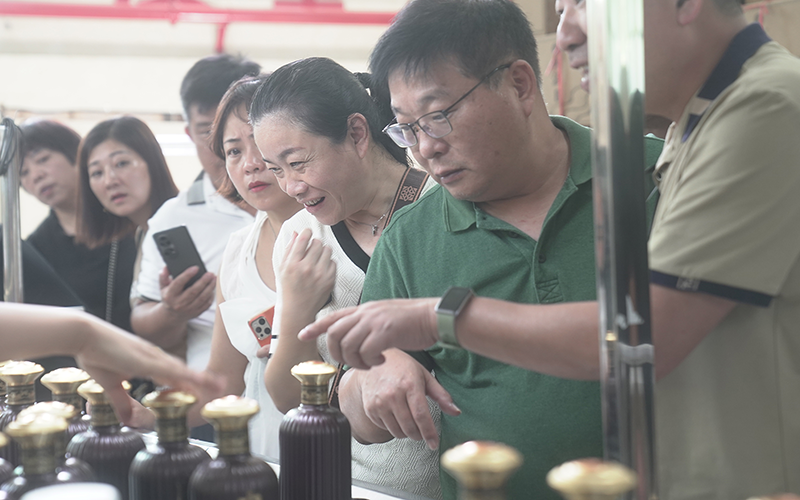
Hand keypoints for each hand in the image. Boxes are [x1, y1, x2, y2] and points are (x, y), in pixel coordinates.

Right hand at [74, 315, 224, 422]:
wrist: (84, 335)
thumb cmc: (96, 355)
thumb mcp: (110, 385)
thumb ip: (121, 402)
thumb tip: (127, 420)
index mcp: (149, 363)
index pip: (174, 376)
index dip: (189, 384)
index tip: (204, 391)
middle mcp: (155, 358)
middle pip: (184, 372)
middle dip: (202, 381)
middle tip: (221, 388)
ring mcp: (152, 357)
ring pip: (182, 370)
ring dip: (200, 378)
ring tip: (218, 385)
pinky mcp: (145, 359)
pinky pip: (169, 369)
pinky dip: (184, 375)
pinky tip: (197, 380)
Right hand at [159, 266, 215, 320]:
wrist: (172, 316)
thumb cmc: (169, 297)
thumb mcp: (163, 287)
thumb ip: (163, 277)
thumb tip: (166, 267)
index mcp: (169, 295)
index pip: (178, 283)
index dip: (187, 275)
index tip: (196, 268)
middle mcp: (179, 303)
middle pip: (193, 291)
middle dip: (203, 281)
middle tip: (210, 273)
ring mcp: (188, 309)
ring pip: (202, 298)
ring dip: (210, 287)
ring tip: (214, 278)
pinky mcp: (196, 313)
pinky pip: (206, 304)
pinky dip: (211, 295)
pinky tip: (213, 287)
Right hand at [278, 229, 335, 315]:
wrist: (297, 310)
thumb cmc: (288, 288)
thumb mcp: (282, 268)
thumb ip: (289, 249)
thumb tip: (296, 232)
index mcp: (292, 265)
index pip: (303, 239)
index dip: (306, 232)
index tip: (307, 232)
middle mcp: (307, 269)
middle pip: (317, 242)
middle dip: (314, 244)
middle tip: (310, 250)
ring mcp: (320, 275)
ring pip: (327, 250)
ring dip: (322, 251)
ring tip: (316, 259)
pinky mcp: (330, 280)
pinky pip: (333, 262)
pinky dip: (328, 263)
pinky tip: (320, 270)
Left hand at [298, 298, 439, 368]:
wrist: (435, 317)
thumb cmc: (413, 321)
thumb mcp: (385, 317)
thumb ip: (369, 324)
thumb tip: (357, 336)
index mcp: (365, 308)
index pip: (333, 316)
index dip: (315, 326)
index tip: (302, 335)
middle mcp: (366, 312)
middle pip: (335, 333)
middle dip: (337, 352)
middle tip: (349, 362)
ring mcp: (375, 322)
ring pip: (348, 345)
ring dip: (355, 360)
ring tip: (369, 364)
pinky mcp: (385, 333)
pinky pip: (366, 352)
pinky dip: (370, 361)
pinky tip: (381, 360)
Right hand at [342, 349, 458, 450]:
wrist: (374, 359)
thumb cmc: (403, 367)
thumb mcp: (425, 376)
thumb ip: (441, 395)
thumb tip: (456, 412)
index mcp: (409, 385)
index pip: (421, 416)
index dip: (429, 433)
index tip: (434, 444)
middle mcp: (392, 394)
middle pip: (409, 428)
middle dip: (419, 435)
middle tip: (422, 431)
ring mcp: (379, 402)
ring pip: (397, 431)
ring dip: (407, 433)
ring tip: (409, 421)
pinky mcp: (370, 408)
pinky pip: (385, 428)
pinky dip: (393, 427)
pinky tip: (395, 415)